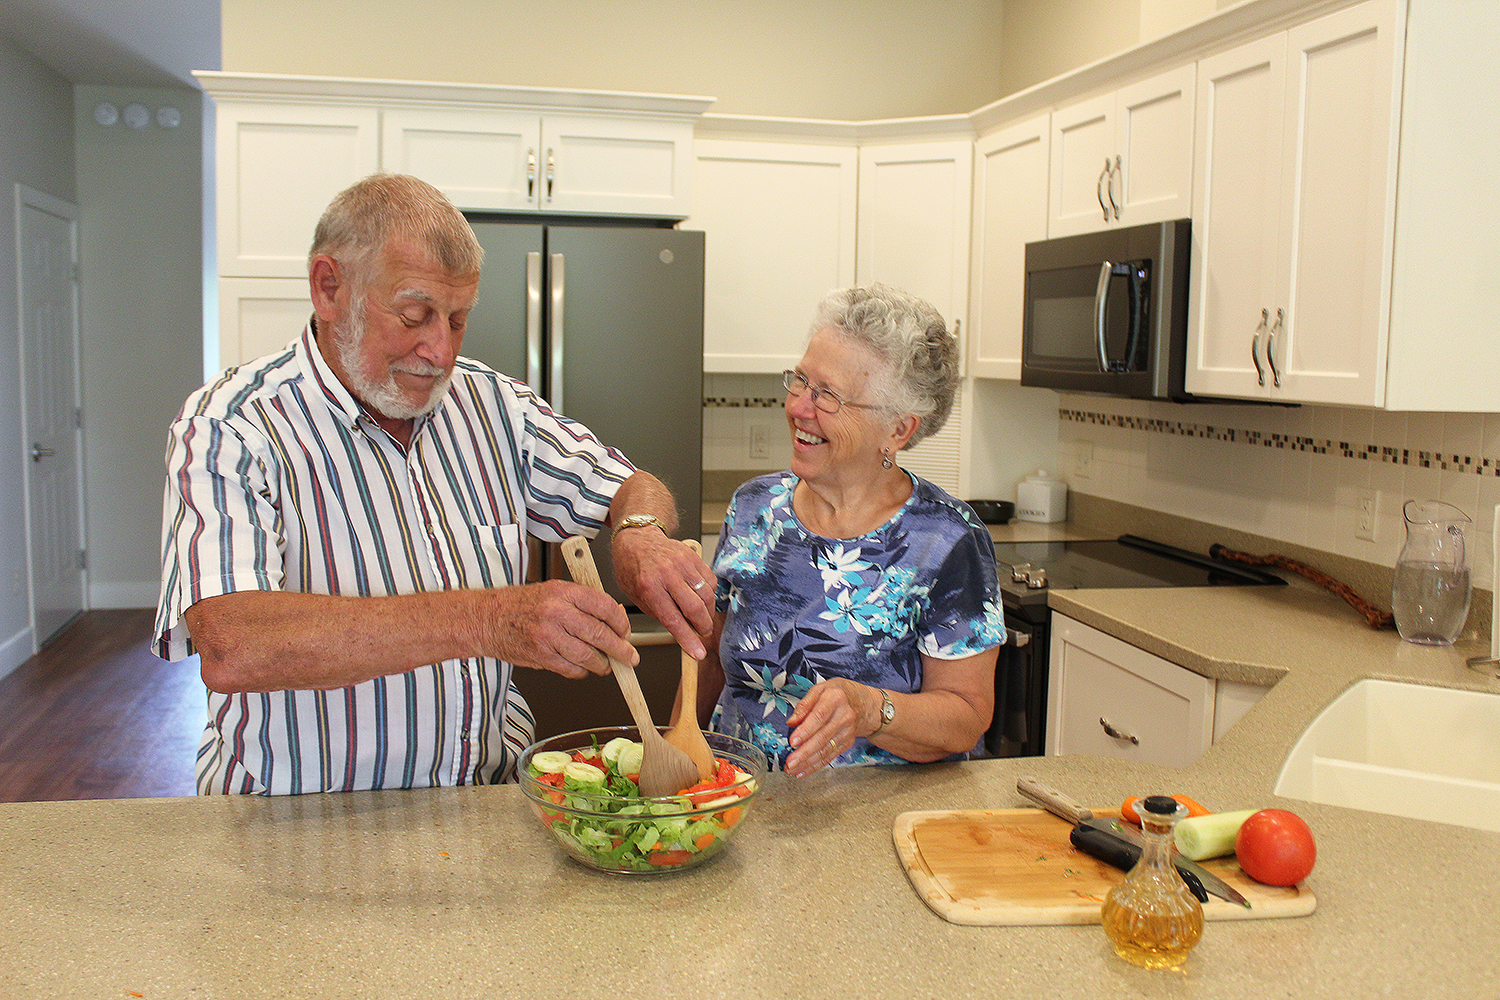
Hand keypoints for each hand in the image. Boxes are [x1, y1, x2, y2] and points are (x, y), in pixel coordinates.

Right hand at [483, 580, 636, 678]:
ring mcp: (548, 636)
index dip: (621, 623)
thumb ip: (581, 602)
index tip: (625, 632)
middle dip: (620, 650)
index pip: (604, 607)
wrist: (486, 619)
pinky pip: (571, 669)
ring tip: (606, 665)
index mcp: (563, 592)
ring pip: (588, 656)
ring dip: (602, 665)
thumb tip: (612, 619)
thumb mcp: (553, 590)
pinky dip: (581, 671)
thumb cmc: (520, 605)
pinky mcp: (541, 656)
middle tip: (628, 657)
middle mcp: (556, 612)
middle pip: (600, 634)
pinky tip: (582, 667)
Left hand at [612, 531, 715, 658]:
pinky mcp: (693, 557)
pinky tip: (702, 598)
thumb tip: (681, 630)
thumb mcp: (636, 596)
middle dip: (703, 627)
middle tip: (703, 633)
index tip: (697, 652)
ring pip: (707, 595)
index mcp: (649, 587)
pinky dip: (710, 593)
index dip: (688, 639)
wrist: (637, 539)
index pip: (673, 620)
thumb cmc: (633, 568)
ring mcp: (682, 563)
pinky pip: (710, 580)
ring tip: (702, 617)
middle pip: (695, 608)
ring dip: (708, 612)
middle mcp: (667, 574)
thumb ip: (658, 613)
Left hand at [783, 678, 879, 777]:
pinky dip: (815, 766)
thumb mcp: (820, 689)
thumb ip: (804, 705)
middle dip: (804, 752)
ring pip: (826, 750)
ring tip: (791, 769)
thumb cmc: (837, 694)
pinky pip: (830, 756)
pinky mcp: (847, 743)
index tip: (793, 741)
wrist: (864, 704)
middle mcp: (844, 716)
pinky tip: (803, 771)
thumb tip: (791, 722)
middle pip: (822, 737)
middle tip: (789, 762)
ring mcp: (847, 732)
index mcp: (835, 699)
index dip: (806, 730)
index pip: (819, 716)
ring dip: (807, 762)